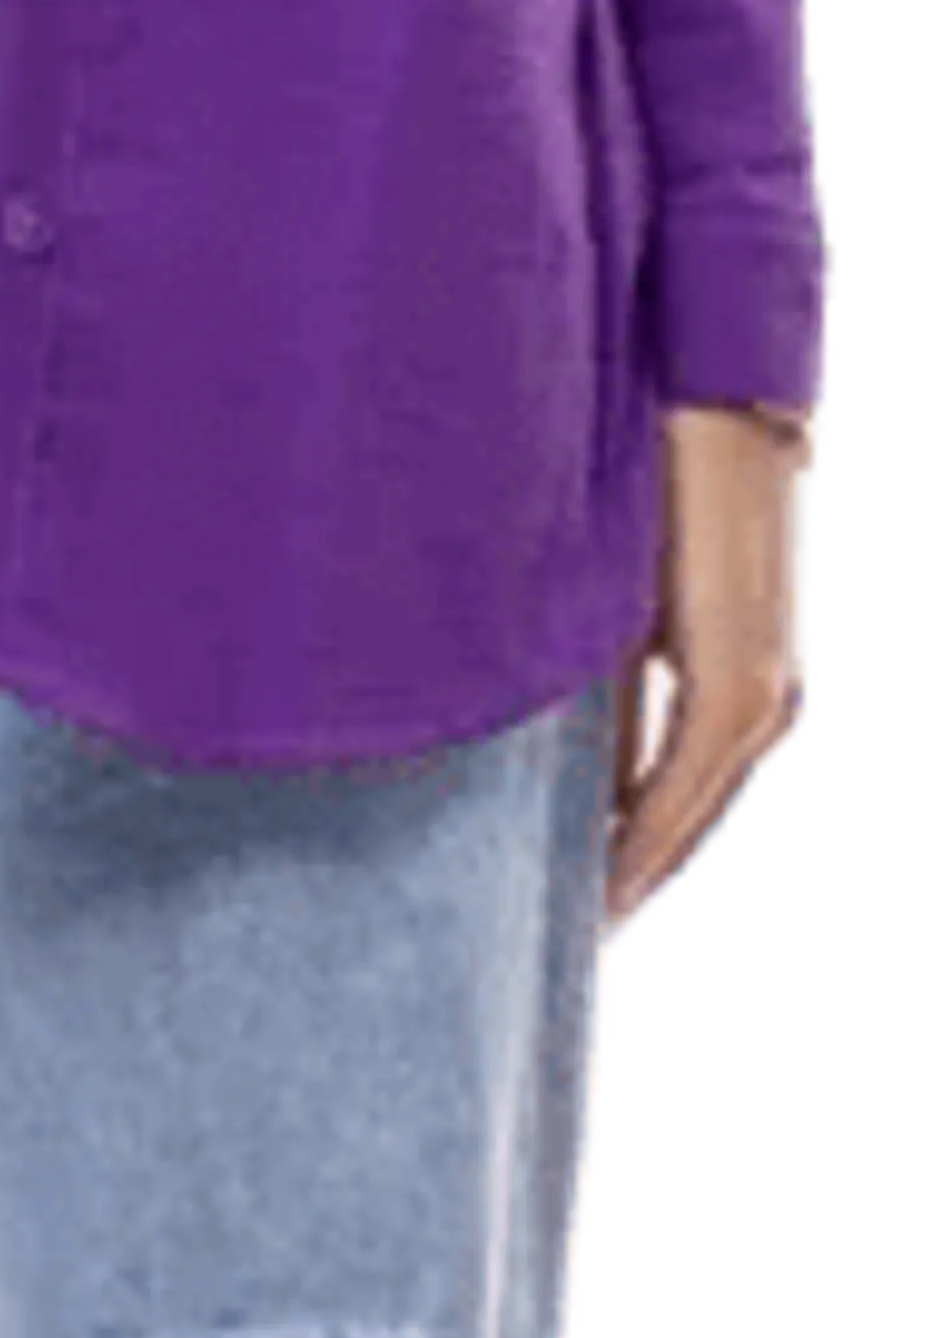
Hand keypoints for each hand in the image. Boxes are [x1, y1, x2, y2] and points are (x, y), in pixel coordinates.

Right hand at [605, 404, 813, 933]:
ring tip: (578, 926)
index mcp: (750, 685)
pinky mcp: (740, 688)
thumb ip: (611, 674)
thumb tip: (565, 741)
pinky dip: (639, 839)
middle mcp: (771, 705)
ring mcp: (764, 701)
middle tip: (575, 937)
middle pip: (694, 826)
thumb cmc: (664, 477)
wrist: (718, 400)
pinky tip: (597, 881)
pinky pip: (681, 790)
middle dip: (635, 879)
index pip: (688, 798)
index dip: (637, 852)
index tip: (586, 899)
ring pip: (692, 821)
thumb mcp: (628, 598)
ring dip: (635, 872)